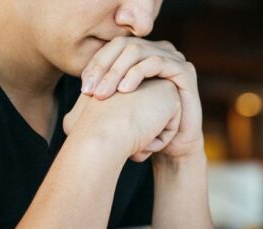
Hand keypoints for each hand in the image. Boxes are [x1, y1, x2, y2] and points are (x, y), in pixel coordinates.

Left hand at [80, 37, 202, 161]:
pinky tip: (125, 91)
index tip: (83, 89)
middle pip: (123, 46)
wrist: (172, 148)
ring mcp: (173, 58)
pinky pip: (157, 62)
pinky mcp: (184, 70)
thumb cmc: (144, 129)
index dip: (95, 65)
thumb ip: (102, 95)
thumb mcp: (118, 109)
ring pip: (137, 51)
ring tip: (104, 94)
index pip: (112, 48)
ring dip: (117, 72)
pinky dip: (138, 74)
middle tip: (90, 92)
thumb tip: (78, 93)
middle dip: (103, 68)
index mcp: (141, 55)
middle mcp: (157, 51)